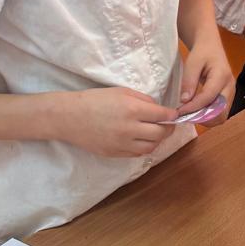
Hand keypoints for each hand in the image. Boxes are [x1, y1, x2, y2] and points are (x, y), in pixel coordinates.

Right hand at [56, 87, 177, 157]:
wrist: (69, 117)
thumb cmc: (95, 100)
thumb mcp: (122, 92)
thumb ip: (143, 99)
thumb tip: (158, 109)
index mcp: (132, 109)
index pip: (162, 115)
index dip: (172, 115)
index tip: (174, 114)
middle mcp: (130, 128)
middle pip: (160, 133)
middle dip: (168, 128)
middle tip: (169, 124)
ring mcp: (122, 143)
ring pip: (151, 147)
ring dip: (157, 140)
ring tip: (156, 133)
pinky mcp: (114, 153)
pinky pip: (137, 154)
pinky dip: (144, 148)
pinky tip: (143, 140)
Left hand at [179, 35, 234, 115]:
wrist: (211, 47)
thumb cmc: (202, 52)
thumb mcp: (192, 63)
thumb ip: (189, 81)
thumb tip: (185, 101)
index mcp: (222, 76)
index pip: (208, 98)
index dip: (194, 107)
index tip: (180, 111)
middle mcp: (230, 87)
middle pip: (221, 112)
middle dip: (203, 118)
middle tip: (186, 116)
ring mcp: (231, 93)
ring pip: (222, 115)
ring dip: (206, 119)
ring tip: (191, 114)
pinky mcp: (228, 97)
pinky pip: (220, 112)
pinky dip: (209, 116)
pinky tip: (197, 111)